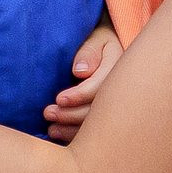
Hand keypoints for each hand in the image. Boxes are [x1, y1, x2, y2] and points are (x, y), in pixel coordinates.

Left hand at [44, 18, 120, 142]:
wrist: (107, 48)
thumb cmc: (96, 39)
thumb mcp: (94, 38)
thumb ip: (88, 51)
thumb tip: (79, 72)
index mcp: (121, 67)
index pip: (101, 87)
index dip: (79, 95)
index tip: (59, 99)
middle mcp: (122, 89)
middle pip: (99, 109)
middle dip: (72, 115)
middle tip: (48, 113)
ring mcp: (118, 103)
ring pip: (97, 124)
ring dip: (71, 128)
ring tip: (50, 127)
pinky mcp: (109, 113)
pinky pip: (95, 130)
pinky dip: (75, 134)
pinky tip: (58, 133)